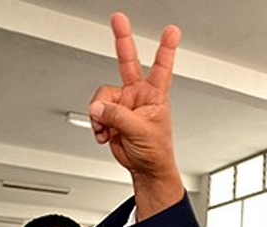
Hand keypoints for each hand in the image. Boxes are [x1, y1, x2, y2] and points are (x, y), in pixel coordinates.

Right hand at [89, 12, 183, 219]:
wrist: (145, 168)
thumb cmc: (156, 150)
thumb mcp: (140, 131)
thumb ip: (117, 116)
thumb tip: (97, 107)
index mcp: (155, 96)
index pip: (161, 67)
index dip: (166, 49)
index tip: (172, 31)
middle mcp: (138, 95)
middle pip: (127, 61)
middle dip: (122, 39)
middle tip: (118, 18)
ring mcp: (124, 103)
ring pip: (101, 96)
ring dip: (101, 114)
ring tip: (109, 129)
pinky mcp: (111, 114)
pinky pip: (95, 111)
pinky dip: (97, 124)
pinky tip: (105, 134)